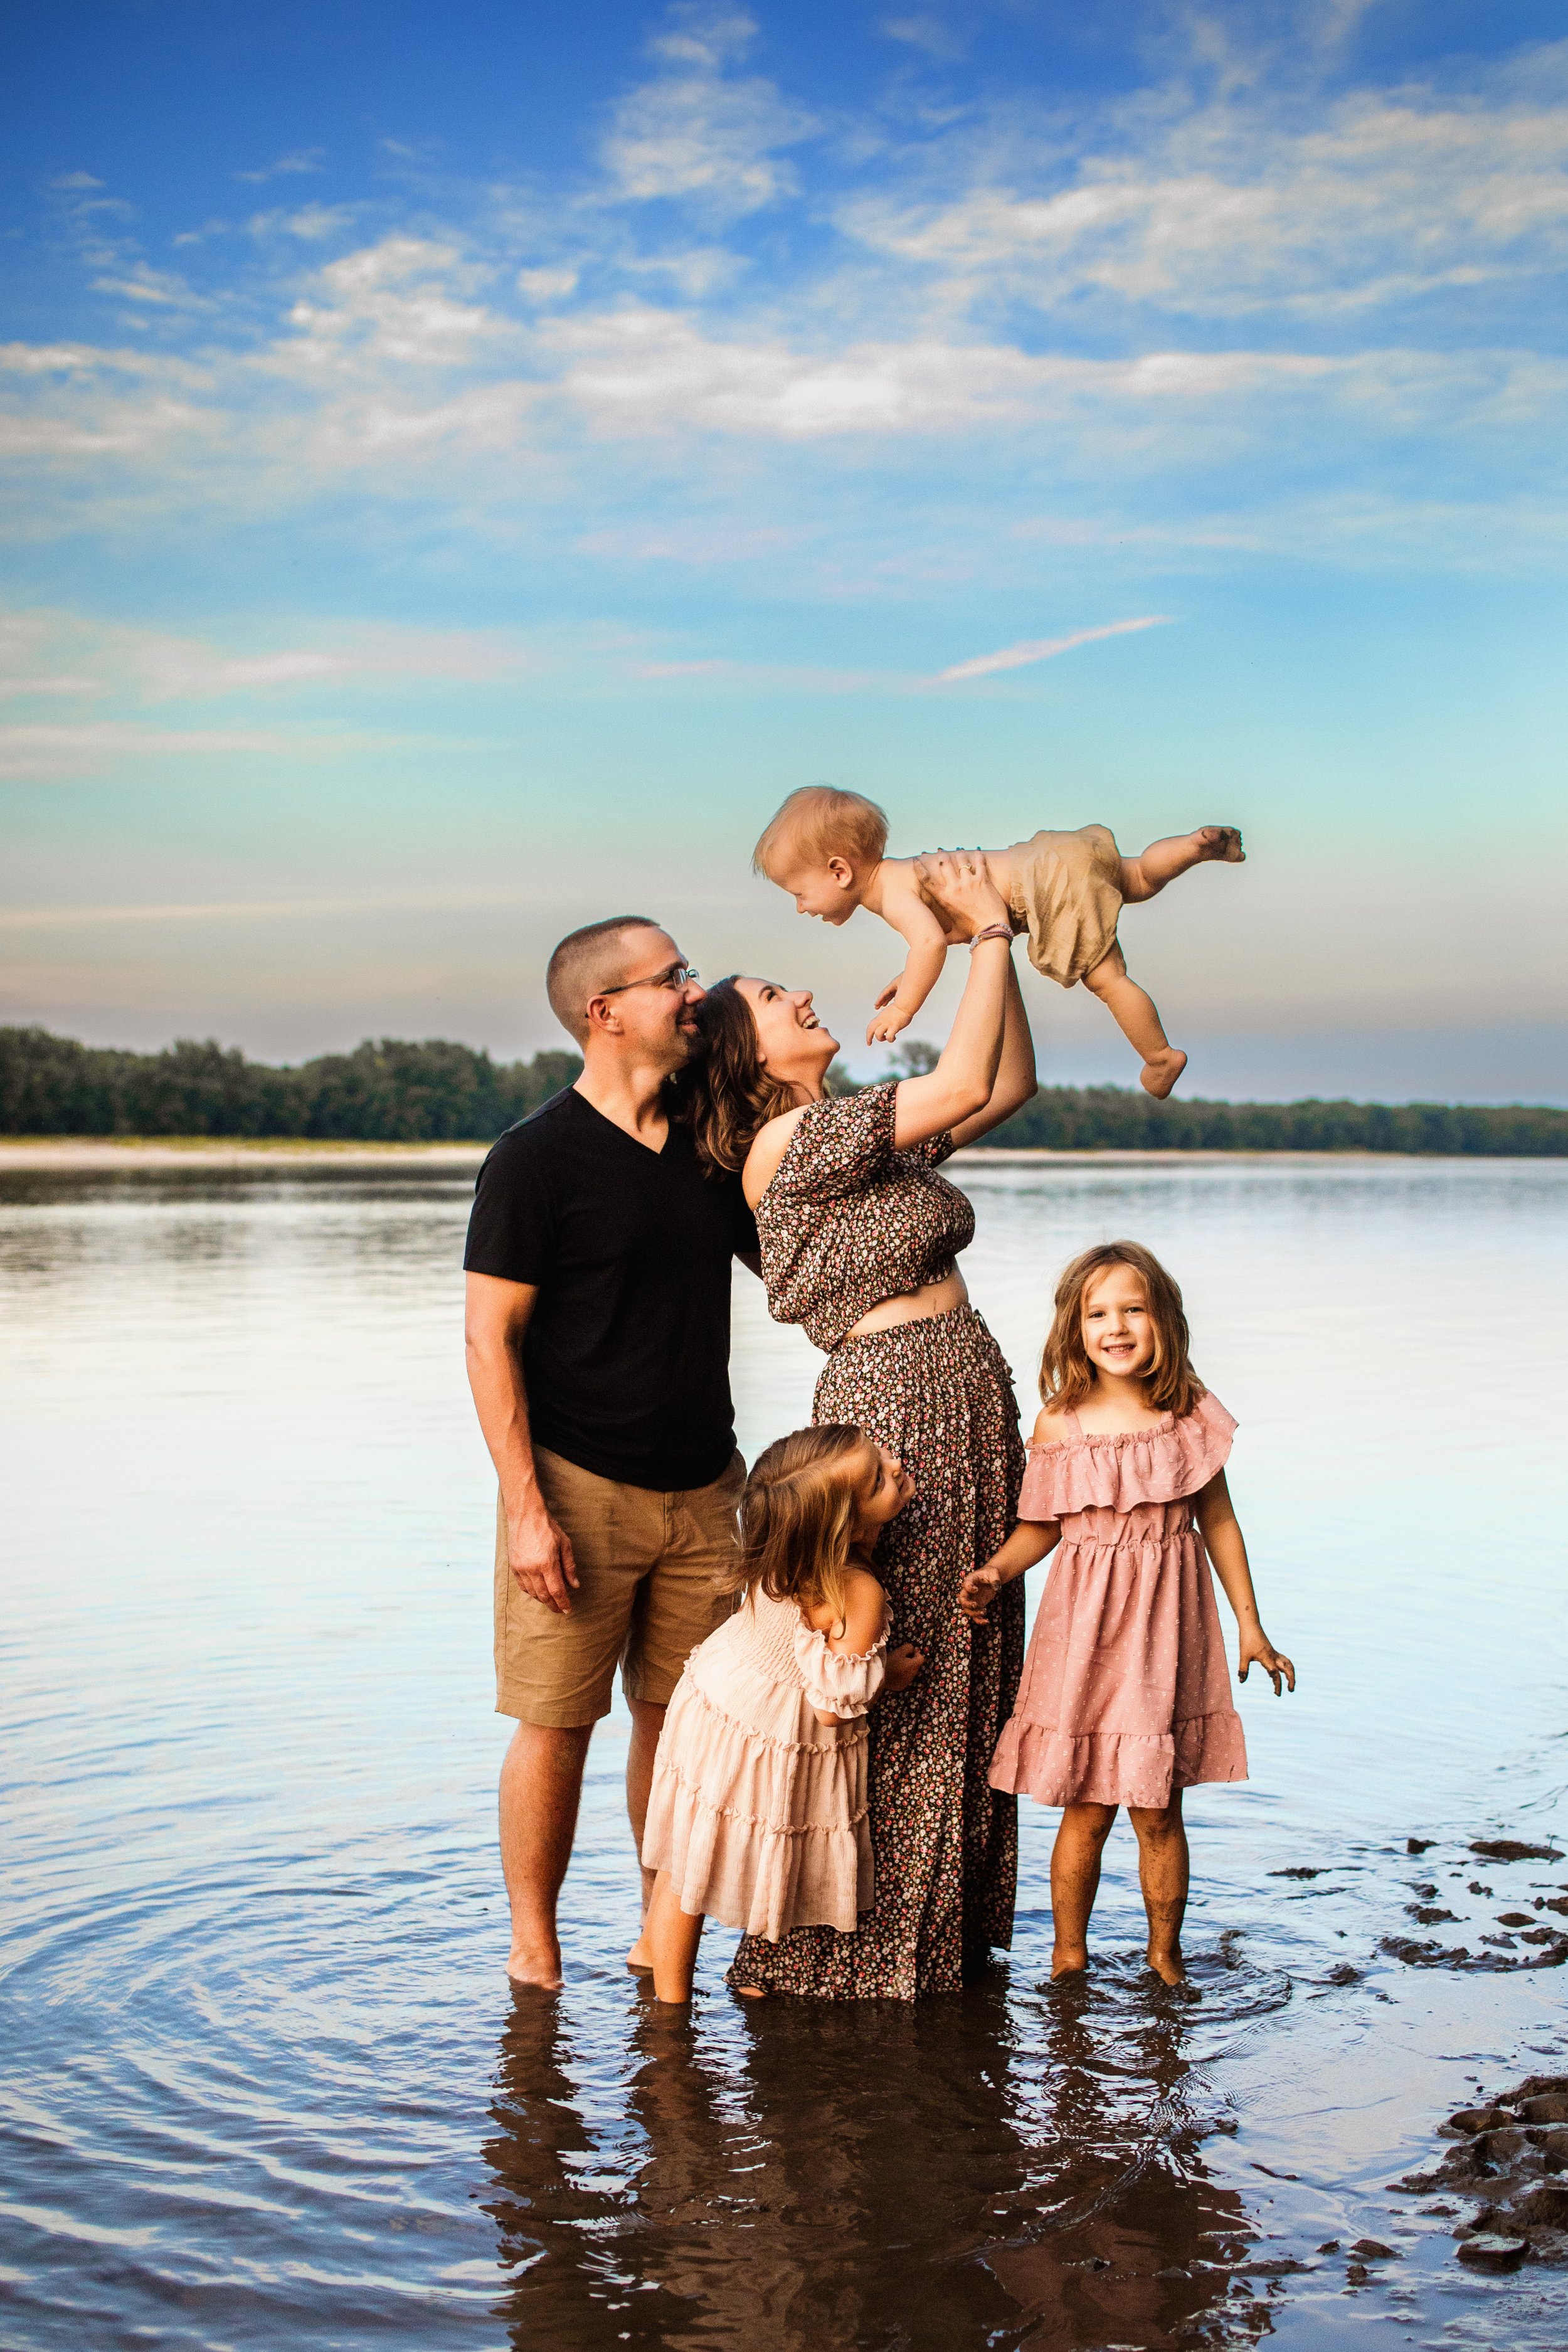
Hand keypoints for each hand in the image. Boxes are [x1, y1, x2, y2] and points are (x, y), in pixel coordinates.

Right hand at [508, 1500, 579, 1614]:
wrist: (525, 1516)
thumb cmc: (548, 1528)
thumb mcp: (565, 1544)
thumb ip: (569, 1567)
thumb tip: (574, 1585)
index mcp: (547, 1563)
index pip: (557, 1591)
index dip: (563, 1603)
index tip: (568, 1610)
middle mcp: (532, 1569)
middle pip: (544, 1595)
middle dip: (553, 1605)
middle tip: (560, 1609)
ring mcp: (521, 1568)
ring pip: (532, 1593)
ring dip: (543, 1600)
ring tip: (551, 1601)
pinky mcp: (513, 1566)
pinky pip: (522, 1586)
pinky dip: (531, 1592)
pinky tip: (538, 1592)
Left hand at [867, 992, 912, 1044]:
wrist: (905, 1005)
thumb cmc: (900, 1010)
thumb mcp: (888, 1015)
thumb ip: (885, 1021)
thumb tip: (885, 1030)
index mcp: (880, 1017)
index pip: (870, 1026)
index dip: (868, 1034)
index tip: (868, 1041)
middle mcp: (882, 1020)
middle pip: (870, 1030)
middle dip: (868, 1038)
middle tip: (869, 1043)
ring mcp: (888, 1023)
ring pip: (878, 1034)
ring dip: (881, 1039)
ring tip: (887, 1038)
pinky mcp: (895, 1026)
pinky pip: (889, 1036)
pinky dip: (890, 1039)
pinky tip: (894, 1037)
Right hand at [883, 1641, 923, 1691]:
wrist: (878, 1675)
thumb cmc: (889, 1661)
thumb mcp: (899, 1651)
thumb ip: (909, 1648)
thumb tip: (913, 1650)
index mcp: (914, 1665)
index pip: (921, 1658)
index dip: (916, 1654)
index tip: (908, 1653)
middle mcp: (913, 1674)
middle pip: (916, 1666)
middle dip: (910, 1662)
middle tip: (899, 1659)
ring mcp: (907, 1681)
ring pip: (910, 1673)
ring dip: (906, 1669)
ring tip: (895, 1666)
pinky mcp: (901, 1686)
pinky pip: (904, 1679)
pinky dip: (901, 1676)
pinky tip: (893, 1673)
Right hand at [911, 848, 1009, 940]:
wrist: (991, 930)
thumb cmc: (972, 933)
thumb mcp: (953, 935)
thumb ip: (942, 936)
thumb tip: (933, 944)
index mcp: (944, 898)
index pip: (926, 879)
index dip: (919, 868)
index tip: (916, 860)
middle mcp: (954, 887)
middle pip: (944, 863)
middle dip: (941, 856)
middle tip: (940, 852)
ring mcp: (969, 882)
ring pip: (961, 859)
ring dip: (959, 854)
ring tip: (958, 851)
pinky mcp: (983, 880)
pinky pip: (979, 862)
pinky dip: (977, 855)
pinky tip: (977, 851)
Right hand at [957, 1564, 1003, 1621]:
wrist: (991, 1578)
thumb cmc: (991, 1574)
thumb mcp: (994, 1574)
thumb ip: (995, 1580)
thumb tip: (997, 1589)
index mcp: (970, 1580)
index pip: (965, 1585)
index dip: (969, 1588)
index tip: (977, 1589)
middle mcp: (968, 1591)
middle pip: (962, 1600)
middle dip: (967, 1604)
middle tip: (975, 1605)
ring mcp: (972, 1600)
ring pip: (967, 1610)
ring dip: (974, 1613)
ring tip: (984, 1611)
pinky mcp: (977, 1606)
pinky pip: (975, 1615)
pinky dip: (979, 1620)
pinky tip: (987, 1621)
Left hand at [1239, 1627, 1294, 1694]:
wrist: (1250, 1625)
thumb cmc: (1246, 1639)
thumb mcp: (1243, 1655)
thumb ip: (1243, 1669)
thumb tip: (1241, 1681)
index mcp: (1267, 1659)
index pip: (1275, 1675)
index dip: (1277, 1685)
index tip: (1278, 1694)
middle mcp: (1273, 1656)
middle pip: (1288, 1669)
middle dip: (1292, 1680)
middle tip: (1291, 1690)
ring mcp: (1274, 1653)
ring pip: (1288, 1663)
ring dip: (1291, 1673)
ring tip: (1291, 1682)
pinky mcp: (1272, 1650)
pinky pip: (1283, 1659)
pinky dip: (1286, 1666)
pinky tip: (1282, 1671)